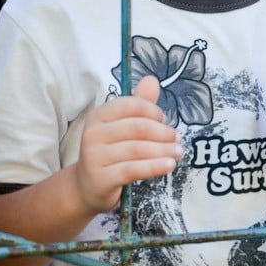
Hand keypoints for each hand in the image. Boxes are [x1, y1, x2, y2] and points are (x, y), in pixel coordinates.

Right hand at [74, 75, 181, 214]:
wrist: (88, 186)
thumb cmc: (111, 151)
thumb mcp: (122, 126)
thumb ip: (138, 104)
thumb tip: (152, 79)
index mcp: (98, 115)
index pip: (130, 105)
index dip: (153, 111)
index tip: (165, 120)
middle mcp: (92, 133)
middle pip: (137, 128)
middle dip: (162, 132)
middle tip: (177, 138)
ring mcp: (94, 156)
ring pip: (137, 149)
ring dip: (163, 150)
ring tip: (177, 152)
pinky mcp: (101, 178)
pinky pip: (133, 169)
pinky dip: (155, 166)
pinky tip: (169, 165)